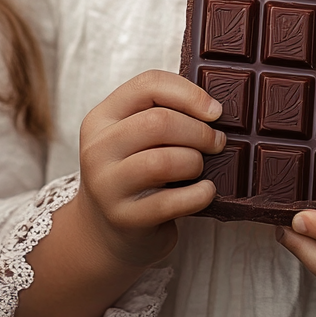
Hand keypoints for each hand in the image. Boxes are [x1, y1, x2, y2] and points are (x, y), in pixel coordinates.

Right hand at [74, 69, 225, 269]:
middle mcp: (98, 148)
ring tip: (200, 167)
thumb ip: (163, 113)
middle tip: (217, 142)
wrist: (104, 231)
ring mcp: (107, 185)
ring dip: (195, 162)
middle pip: (159, 122)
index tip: (215, 111)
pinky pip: (170, 202)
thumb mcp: (136, 135)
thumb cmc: (134, 171)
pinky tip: (205, 191)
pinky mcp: (123, 218)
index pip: (148, 84)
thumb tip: (213, 109)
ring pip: (163, 161)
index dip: (189, 93)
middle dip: (199, 131)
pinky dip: (198, 195)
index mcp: (102, 117)